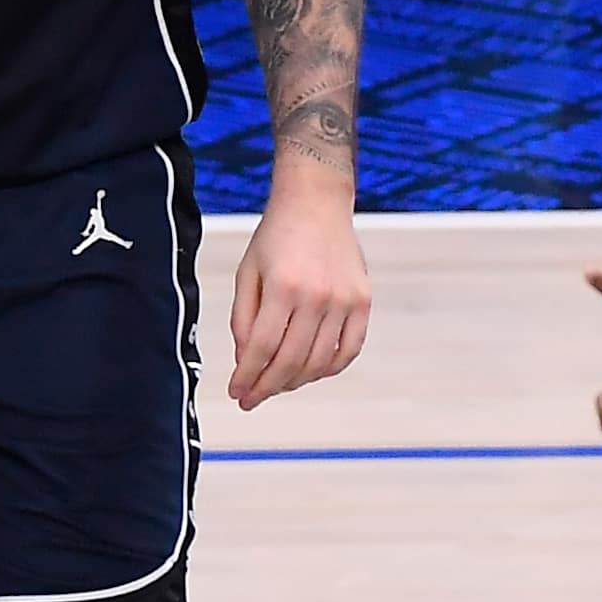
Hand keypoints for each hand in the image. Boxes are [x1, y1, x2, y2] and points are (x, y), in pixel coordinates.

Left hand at [229, 188, 369, 409]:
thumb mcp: (248, 272)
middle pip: (290, 361)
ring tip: (277, 384)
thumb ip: (244, 318)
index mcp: (283, 287)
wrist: (316, 202)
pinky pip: (349, 350)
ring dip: (295, 381)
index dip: (248, 376)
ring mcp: (345, 300)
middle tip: (252, 398)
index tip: (238, 393)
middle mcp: (317, 296)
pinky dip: (329, 368)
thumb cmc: (276, 236)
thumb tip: (246, 360)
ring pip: (319, 362)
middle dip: (267, 387)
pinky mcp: (363, 301)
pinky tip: (310, 371)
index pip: (263, 348)